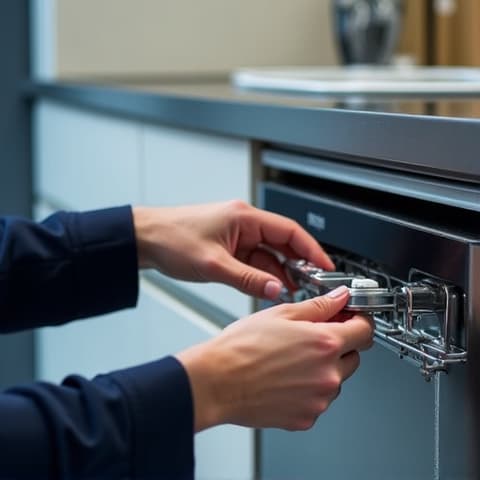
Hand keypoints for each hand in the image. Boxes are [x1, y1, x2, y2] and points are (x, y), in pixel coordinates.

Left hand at [133, 200, 333, 299]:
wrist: (145, 239)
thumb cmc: (172, 239)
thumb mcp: (213, 264)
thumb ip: (248, 279)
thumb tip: (276, 289)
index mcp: (245, 217)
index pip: (290, 231)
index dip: (312, 249)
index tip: (326, 266)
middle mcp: (244, 223)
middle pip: (283, 242)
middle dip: (299, 263)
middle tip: (314, 284)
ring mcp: (237, 236)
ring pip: (269, 254)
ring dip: (280, 272)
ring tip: (293, 291)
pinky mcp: (229, 247)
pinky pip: (254, 261)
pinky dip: (264, 274)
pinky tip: (271, 288)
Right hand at [175, 286, 373, 431]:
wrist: (218, 381)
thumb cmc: (241, 348)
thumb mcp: (281, 314)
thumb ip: (318, 306)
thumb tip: (339, 299)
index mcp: (325, 343)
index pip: (365, 331)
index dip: (359, 321)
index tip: (351, 319)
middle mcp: (328, 374)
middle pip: (353, 356)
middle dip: (339, 344)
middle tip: (312, 337)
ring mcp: (319, 400)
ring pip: (336, 380)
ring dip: (323, 368)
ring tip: (291, 359)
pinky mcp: (306, 418)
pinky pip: (318, 400)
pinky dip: (309, 390)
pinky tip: (285, 378)